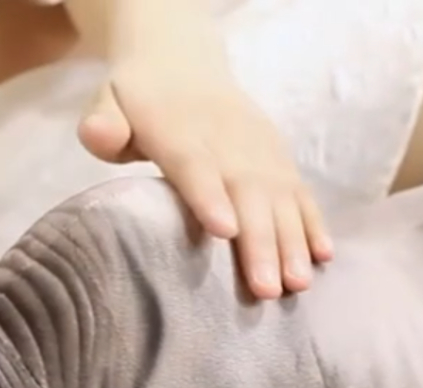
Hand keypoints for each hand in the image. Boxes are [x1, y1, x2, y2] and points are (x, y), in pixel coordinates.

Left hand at [77, 57, 333, 299]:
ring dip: (292, 241)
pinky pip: (299, 190)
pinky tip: (323, 255)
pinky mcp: (277, 156)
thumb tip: (99, 135)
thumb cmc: (138, 100)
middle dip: (259, 241)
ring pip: (279, 196)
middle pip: (246, 191)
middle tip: (266, 289)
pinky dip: (313, 221)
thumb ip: (103, 122)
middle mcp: (227, 140)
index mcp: (180, 131)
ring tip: (298, 285)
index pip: (195, 165)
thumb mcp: (108, 101)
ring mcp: (257, 149)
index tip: (225, 230)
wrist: (181, 62)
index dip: (210, 196)